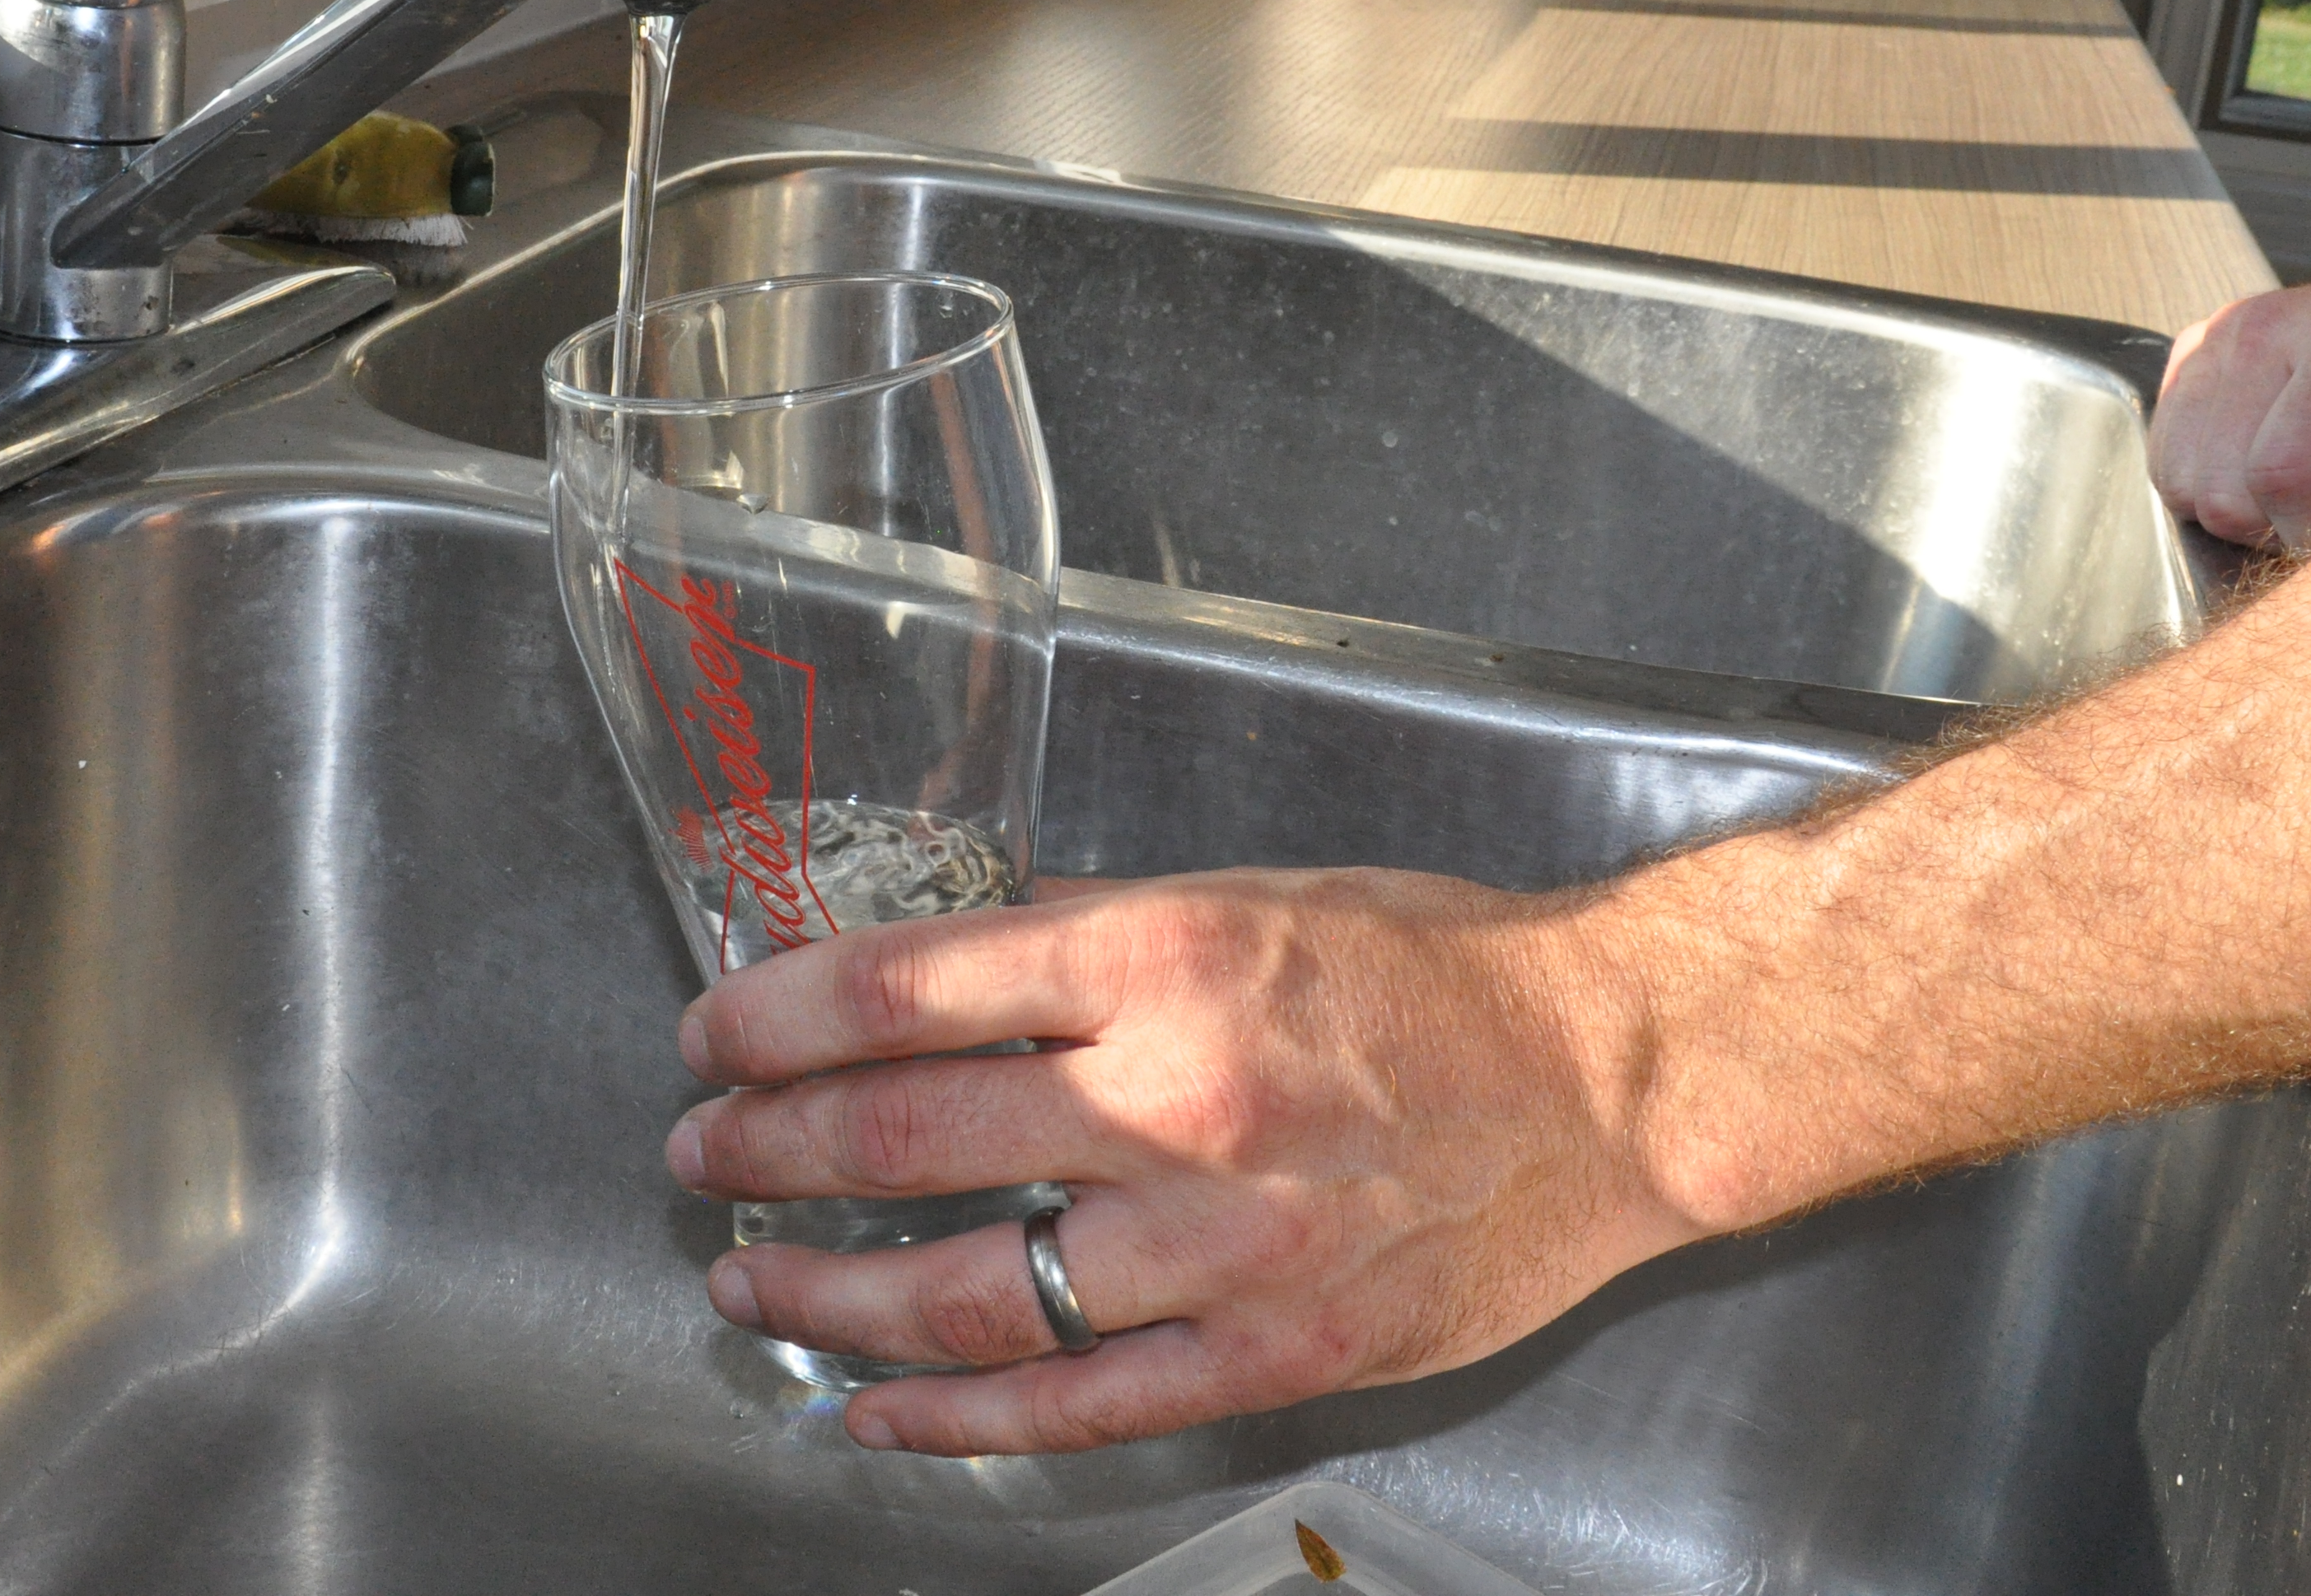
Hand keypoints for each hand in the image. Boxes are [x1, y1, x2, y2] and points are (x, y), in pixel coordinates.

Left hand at [663, 868, 1705, 1454]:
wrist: (1609, 1080)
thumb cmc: (1437, 972)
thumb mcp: (1247, 895)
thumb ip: (1089, 929)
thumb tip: (944, 948)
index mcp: (1162, 962)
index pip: (907, 990)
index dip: (777, 1017)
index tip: (714, 1036)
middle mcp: (1178, 1102)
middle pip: (906, 1138)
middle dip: (768, 1150)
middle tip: (701, 1151)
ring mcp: (1225, 1244)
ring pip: (963, 1291)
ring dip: (825, 1291)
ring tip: (749, 1277)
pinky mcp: (1274, 1350)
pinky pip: (1075, 1404)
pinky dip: (950, 1415)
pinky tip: (871, 1406)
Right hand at [2149, 277, 2310, 549]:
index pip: (2288, 474)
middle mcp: (2269, 324)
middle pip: (2225, 494)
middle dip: (2284, 531)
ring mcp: (2219, 335)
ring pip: (2184, 488)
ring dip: (2245, 514)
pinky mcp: (2189, 351)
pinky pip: (2166, 463)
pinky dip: (2214, 488)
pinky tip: (2271, 469)